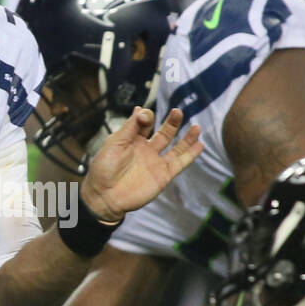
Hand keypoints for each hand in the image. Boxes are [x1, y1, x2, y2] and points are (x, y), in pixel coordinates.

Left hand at [81, 107, 201, 222]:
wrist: (105, 196)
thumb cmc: (104, 168)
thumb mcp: (115, 143)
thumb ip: (130, 127)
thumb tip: (140, 109)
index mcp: (132, 140)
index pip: (145, 123)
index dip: (146, 117)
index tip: (144, 117)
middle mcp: (146, 150)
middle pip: (164, 133)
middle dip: (172, 122)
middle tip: (177, 111)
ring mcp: (156, 163)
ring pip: (176, 148)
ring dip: (186, 138)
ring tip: (197, 127)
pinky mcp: (163, 176)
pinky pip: (180, 163)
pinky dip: (190, 155)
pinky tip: (200, 145)